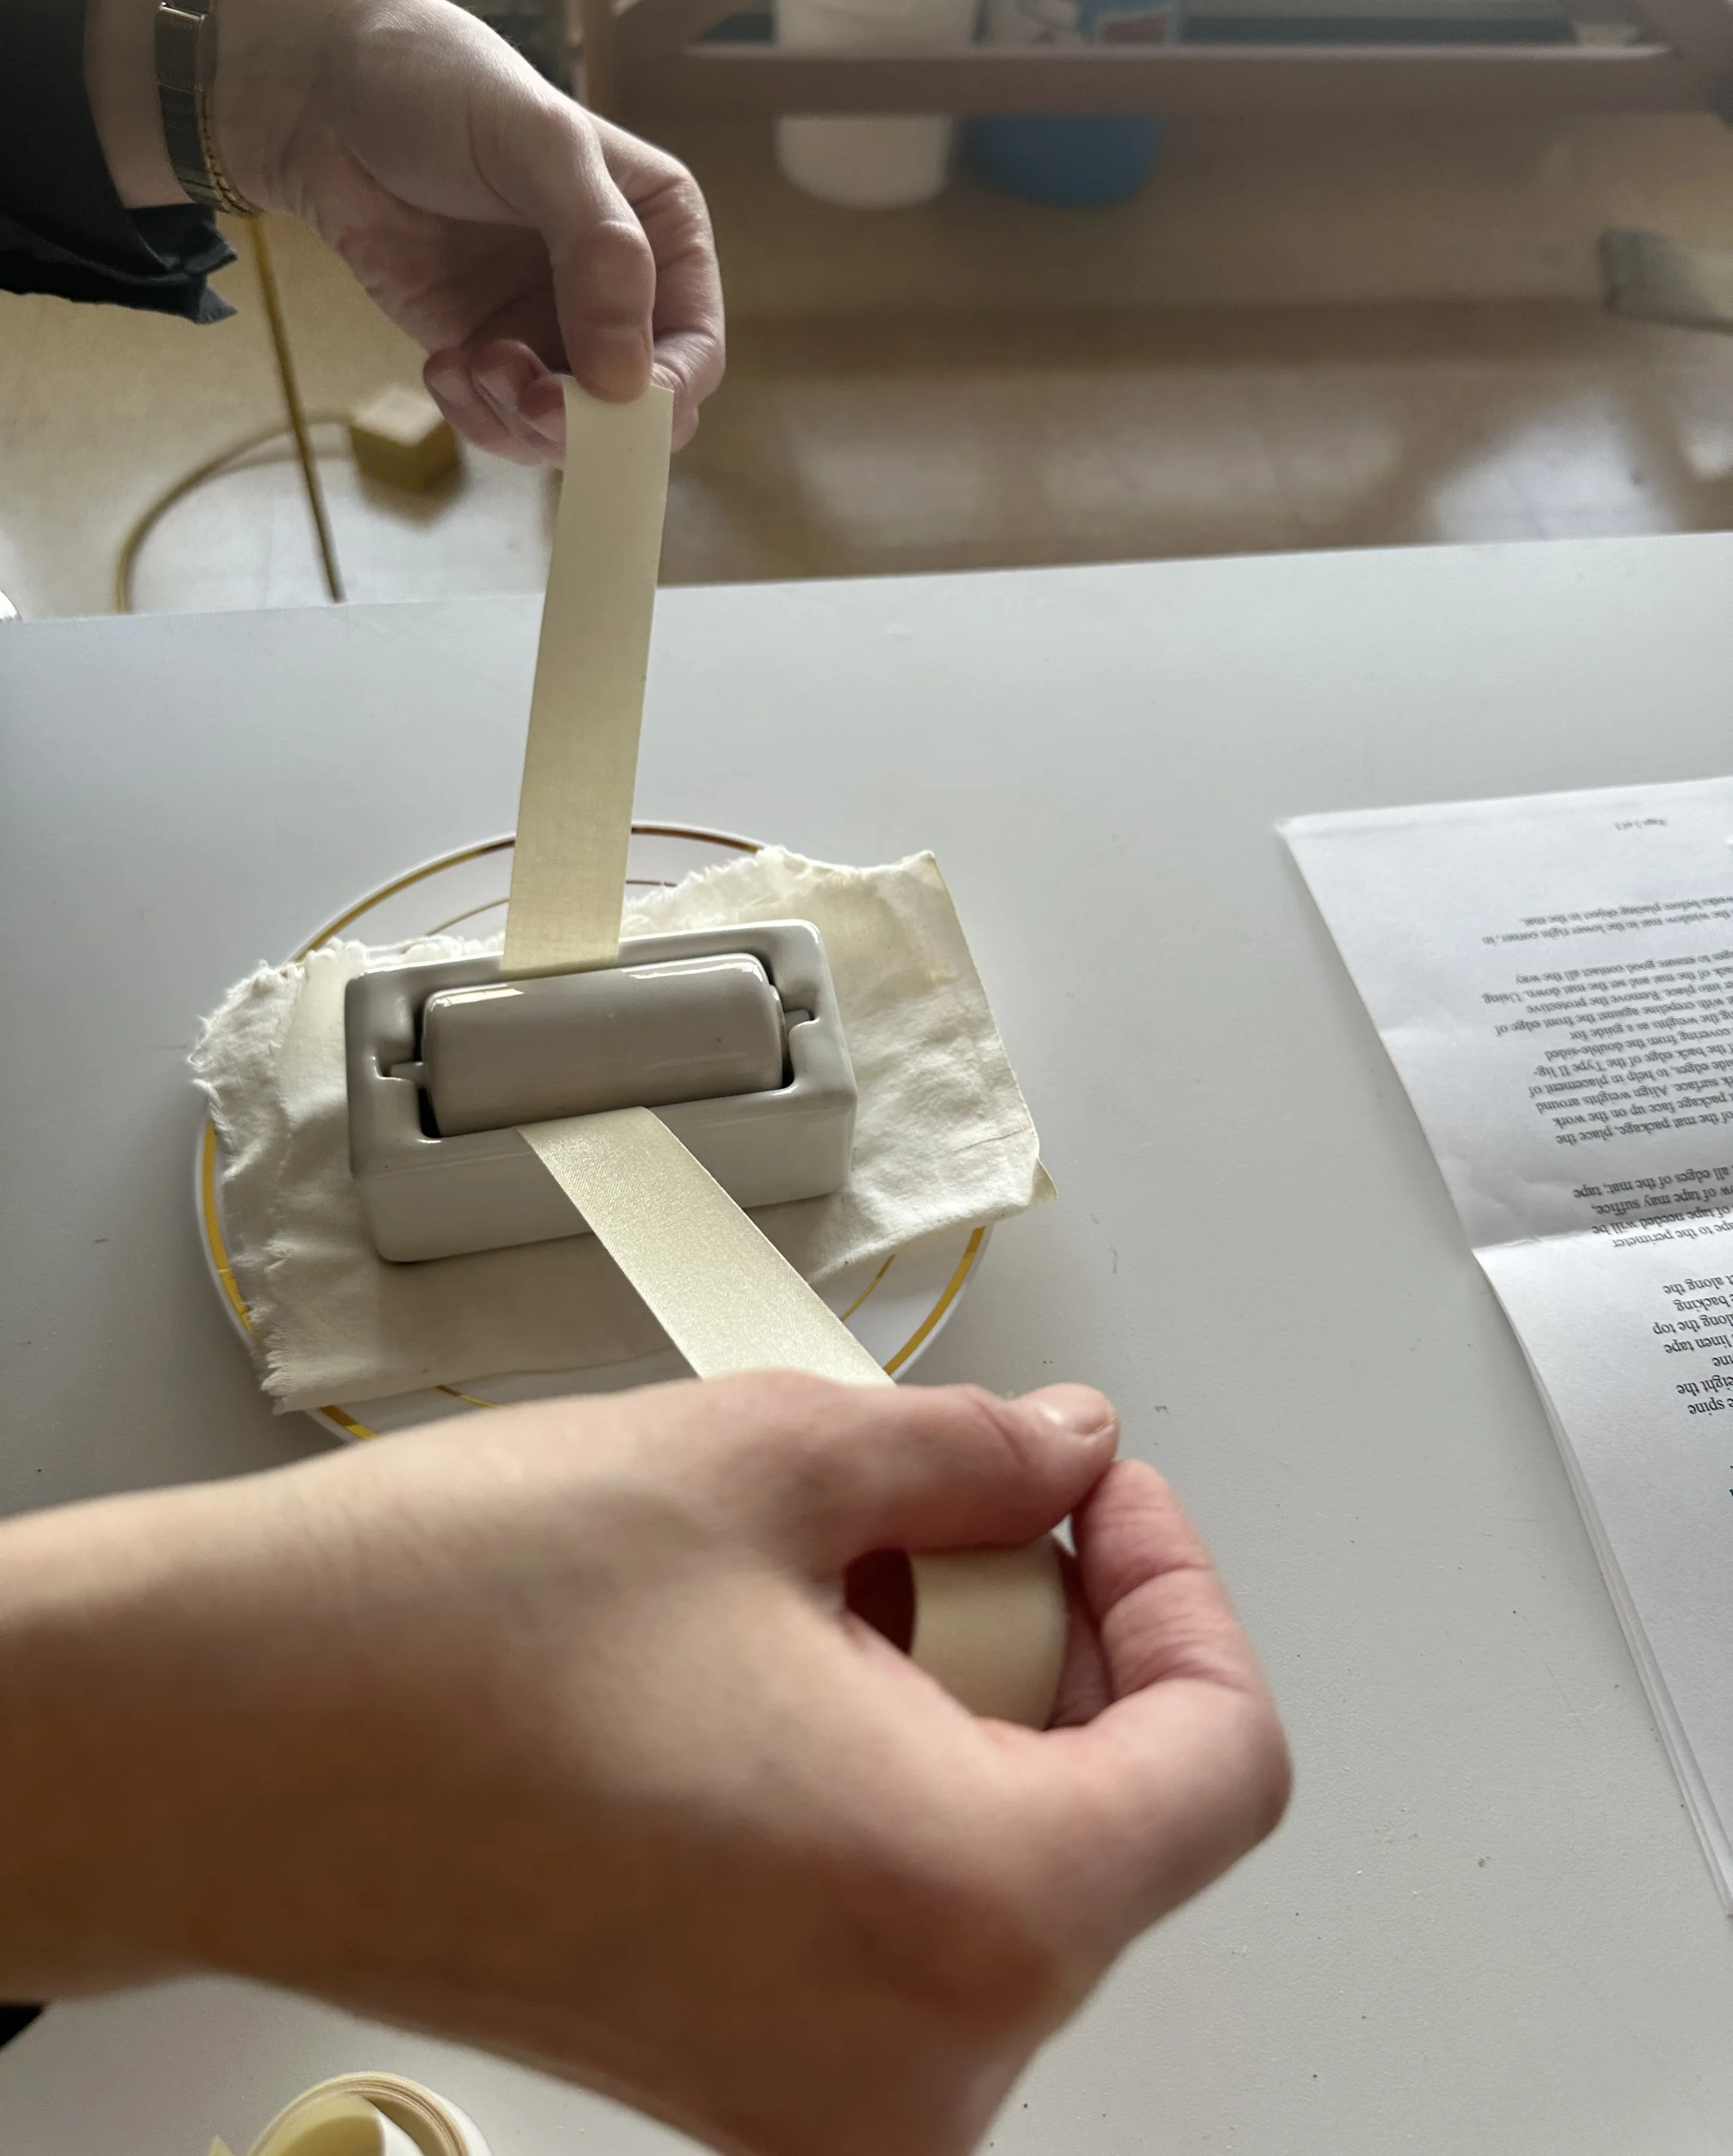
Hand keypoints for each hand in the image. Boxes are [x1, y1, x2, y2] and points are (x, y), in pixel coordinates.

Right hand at [0, 1373, 1286, 2155]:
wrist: (206, 1742)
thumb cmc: (438, 1628)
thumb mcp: (765, 1460)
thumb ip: (971, 1455)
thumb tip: (1065, 1456)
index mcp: (962, 1915)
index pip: (1220, 1767)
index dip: (1179, 1587)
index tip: (1094, 1492)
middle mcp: (910, 2064)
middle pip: (1108, 1817)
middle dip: (1043, 1627)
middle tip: (926, 1506)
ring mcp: (813, 2094)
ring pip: (995, 1861)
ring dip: (946, 1693)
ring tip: (807, 1573)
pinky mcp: (727, 2075)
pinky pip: (887, 1914)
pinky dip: (871, 1775)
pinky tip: (755, 1661)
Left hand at [87, 0, 723, 455]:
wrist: (319, 91)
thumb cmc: (438, 85)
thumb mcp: (536, 143)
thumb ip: (599, 248)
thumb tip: (627, 377)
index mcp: (660, 232)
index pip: (694, 348)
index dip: (662, 391)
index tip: (602, 398)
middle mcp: (617, 291)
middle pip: (636, 408)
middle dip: (582, 420)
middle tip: (524, 396)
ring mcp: (549, 327)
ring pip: (568, 431)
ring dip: (518, 419)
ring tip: (468, 365)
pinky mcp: (486, 351)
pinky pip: (503, 423)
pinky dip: (475, 416)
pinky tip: (441, 367)